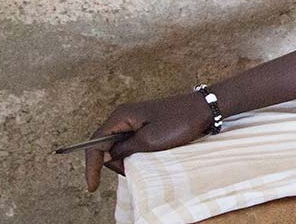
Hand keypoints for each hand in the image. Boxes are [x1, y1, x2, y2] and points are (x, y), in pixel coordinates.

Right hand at [84, 92, 211, 191]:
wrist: (203, 109)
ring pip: (119, 146)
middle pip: (105, 146)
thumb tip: (108, 156)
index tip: (93, 185)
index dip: (92, 165)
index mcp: (121, 116)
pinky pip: (132, 143)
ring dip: (126, 159)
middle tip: (131, 172)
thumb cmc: (178, 122)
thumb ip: (124, 150)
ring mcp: (135, 121)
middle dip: (113, 163)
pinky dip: (135, 154)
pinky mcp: (145, 125)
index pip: (95, 143)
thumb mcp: (149, 141)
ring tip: (144, 163)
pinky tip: (147, 158)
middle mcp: (124, 117)